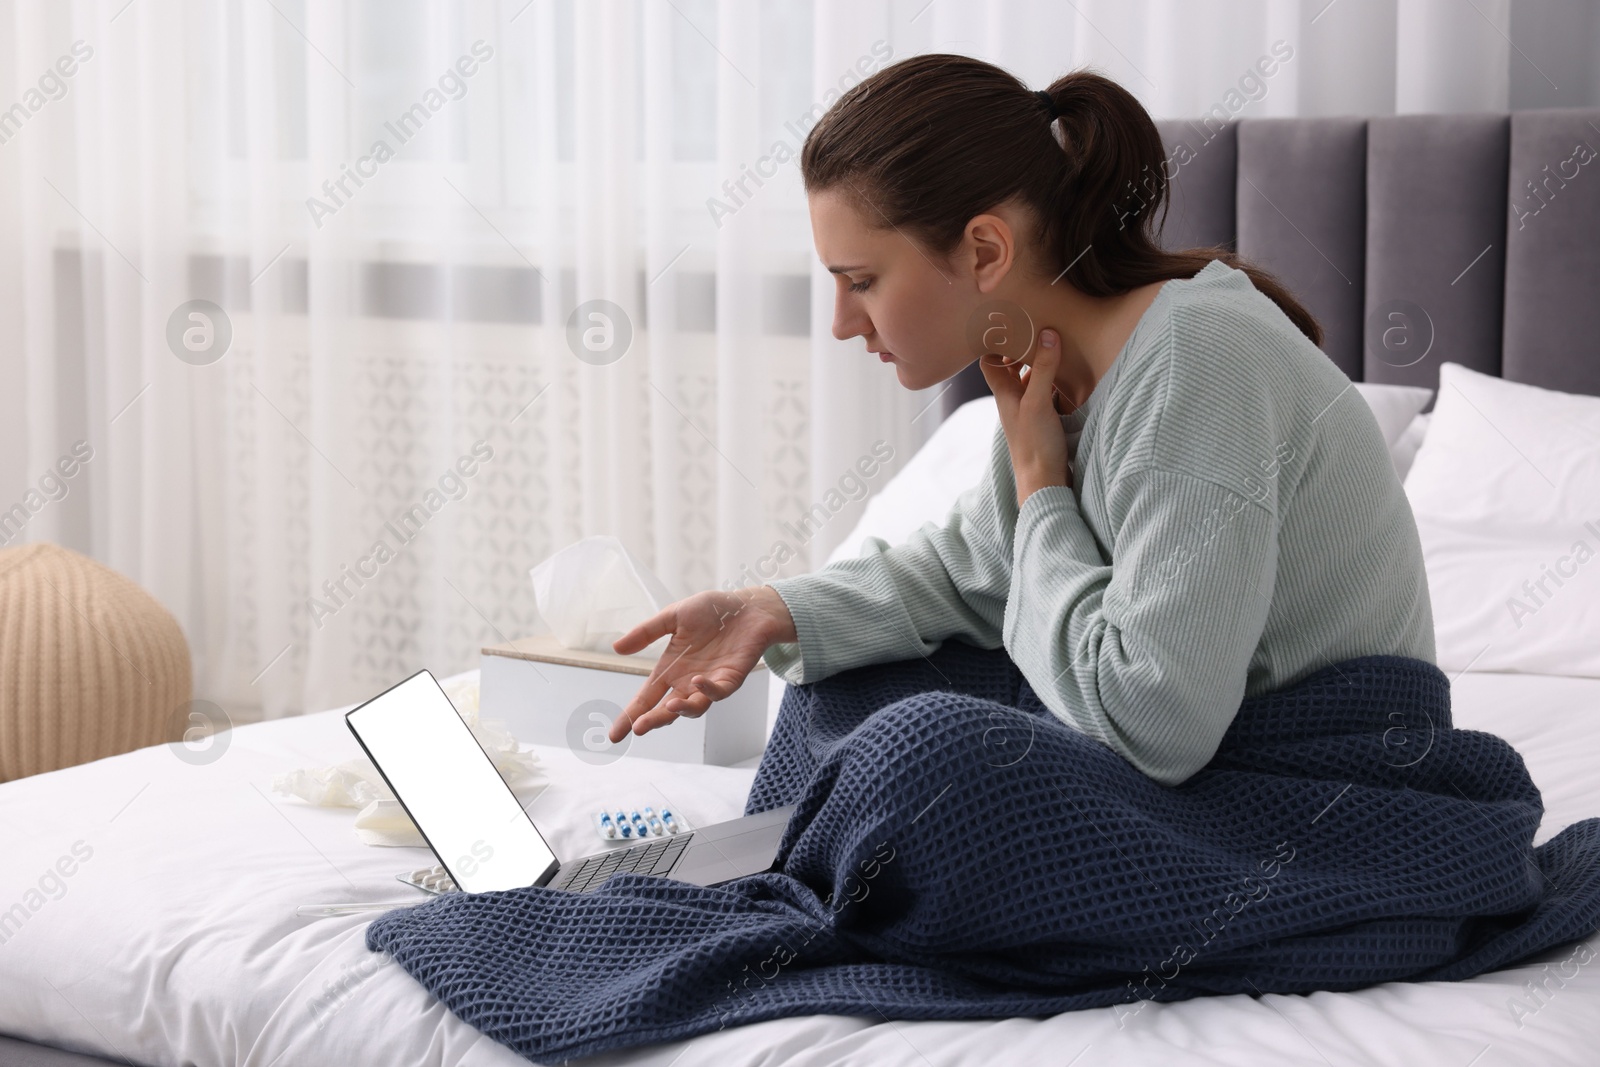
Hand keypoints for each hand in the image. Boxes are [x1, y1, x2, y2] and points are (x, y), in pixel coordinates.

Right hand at [606, 585, 797, 741]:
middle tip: (638, 728)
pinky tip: (698, 681)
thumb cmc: (713, 611)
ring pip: (694, 707)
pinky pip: (719, 692)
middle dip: (652, 720)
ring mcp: (710, 682)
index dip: (630, 717)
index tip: (615, 736)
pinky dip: (709, 690)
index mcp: (670, 669)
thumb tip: (616, 648)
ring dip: (681, 709)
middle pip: (666, 710)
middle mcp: (687, 681)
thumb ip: (646, 632)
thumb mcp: (673, 617)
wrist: (748, 606)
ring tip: (670, 706)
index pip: (645, 699)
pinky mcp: (731, 678)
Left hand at [977, 327, 1071, 506]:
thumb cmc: (1034, 446)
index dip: (994, 343)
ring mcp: (1028, 412)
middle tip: (1037, 328)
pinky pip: (1046, 395)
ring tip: (1055, 345)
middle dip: (1022, 350)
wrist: (1044, 484)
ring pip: (1030, 381)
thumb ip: (1042, 369)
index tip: (1007, 322)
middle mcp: (1013, 401)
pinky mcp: (1044, 422)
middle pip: (1011, 369)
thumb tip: (1047, 334)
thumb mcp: (1037, 402)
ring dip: (1040, 365)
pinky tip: (1067, 377)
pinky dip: (1054, 383)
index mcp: (1004, 394)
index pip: (989, 362)